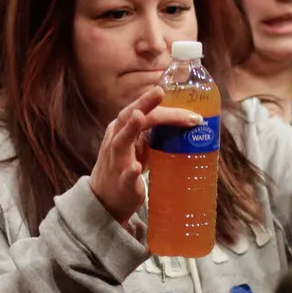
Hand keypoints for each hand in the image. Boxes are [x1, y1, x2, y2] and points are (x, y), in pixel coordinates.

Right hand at [90, 87, 203, 231]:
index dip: (156, 103)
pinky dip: (130, 172)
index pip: (138, 110)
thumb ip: (154, 132)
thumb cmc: (125, 167)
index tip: (180, 100)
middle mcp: (116, 141)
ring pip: (119, 142)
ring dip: (130, 129)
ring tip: (139, 116)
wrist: (105, 200)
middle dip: (143, 104)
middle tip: (160, 92)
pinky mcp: (121, 184)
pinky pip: (124, 177)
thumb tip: (186, 121)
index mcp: (121, 130)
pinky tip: (136, 168)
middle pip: (127, 118)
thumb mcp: (138, 146)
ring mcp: (116, 163)